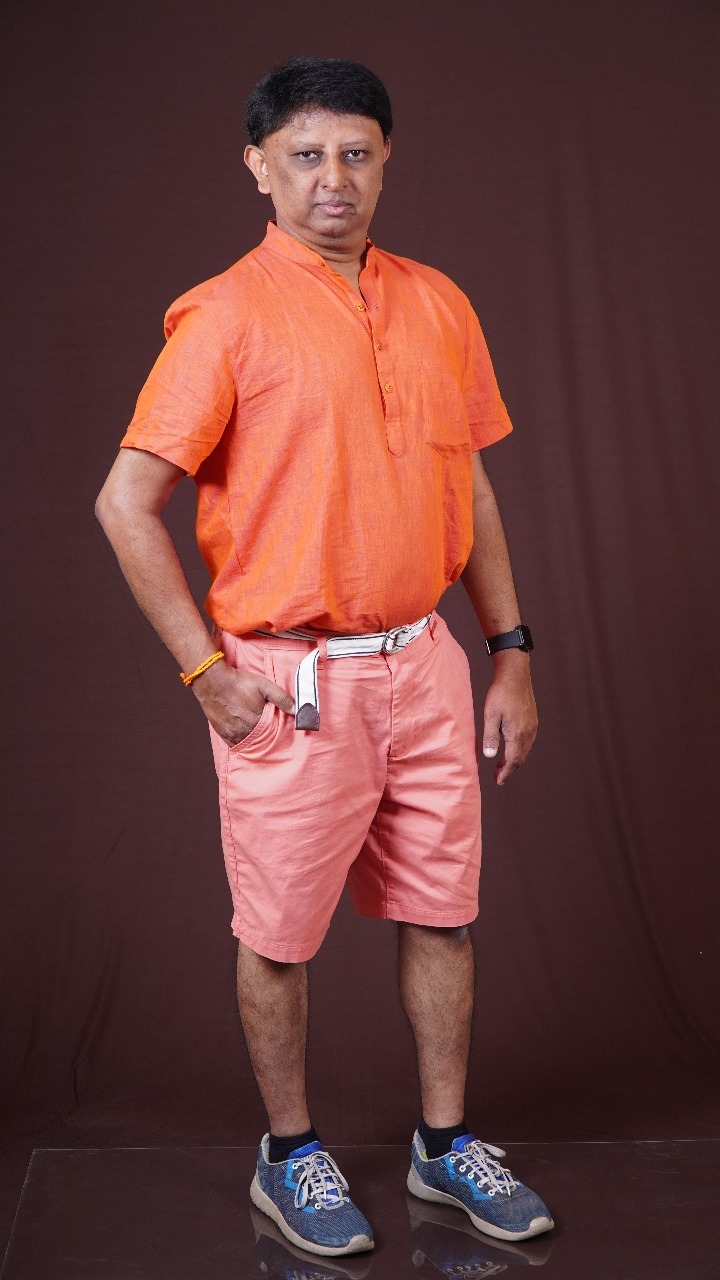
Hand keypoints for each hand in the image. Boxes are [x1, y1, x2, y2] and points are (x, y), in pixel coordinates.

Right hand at [191, 659, 295, 746]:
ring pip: (248, 743)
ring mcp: (232, 734)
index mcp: (257, 721)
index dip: (277, 731)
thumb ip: (281, 698)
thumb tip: (296, 710)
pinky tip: (246, 736)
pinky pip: (235, 744)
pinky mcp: (222, 734)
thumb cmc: (238, 682)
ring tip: (257, 734)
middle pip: (260, 740)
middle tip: (269, 731)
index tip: (280, 729)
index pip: (273, 734)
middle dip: (266, 736)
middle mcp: (244, 731)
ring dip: (254, 740)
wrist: (211, 681)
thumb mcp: (263, 685)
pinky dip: (242, 741)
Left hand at [482, 651, 537, 785]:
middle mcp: (528, 732)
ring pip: (524, 750)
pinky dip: (519, 749)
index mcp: (517, 733)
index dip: (505, 773)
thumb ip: (490, 737)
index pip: (513, 761)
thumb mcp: (490, 715)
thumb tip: (490, 757)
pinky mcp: (533, 719)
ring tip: (502, 764)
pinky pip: (527, 741)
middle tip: (498, 776)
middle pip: (520, 758)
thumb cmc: (500, 693)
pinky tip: (511, 747)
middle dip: (509, 769)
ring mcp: (532, 726)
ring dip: (514, 760)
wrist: (515, 674)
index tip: (498, 781)